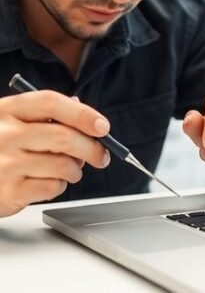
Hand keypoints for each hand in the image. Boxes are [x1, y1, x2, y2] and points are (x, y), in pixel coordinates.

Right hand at [0, 91, 110, 216]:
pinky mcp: (7, 192)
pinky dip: (59, 185)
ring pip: (63, 165)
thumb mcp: (11, 121)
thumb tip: (82, 110)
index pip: (51, 103)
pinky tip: (48, 181)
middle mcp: (4, 134)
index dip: (82, 114)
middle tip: (102, 156)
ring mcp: (4, 164)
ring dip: (76, 170)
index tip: (103, 127)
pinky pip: (52, 187)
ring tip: (70, 170)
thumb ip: (45, 115)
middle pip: (63, 137)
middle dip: (92, 148)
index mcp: (7, 110)